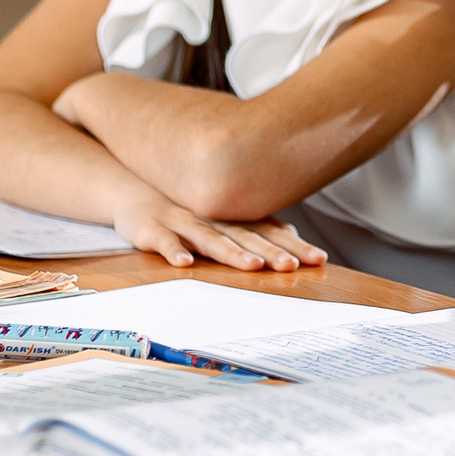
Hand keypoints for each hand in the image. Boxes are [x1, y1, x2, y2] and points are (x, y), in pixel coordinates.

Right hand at [108, 187, 323, 271]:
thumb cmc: (187, 211)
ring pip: (211, 239)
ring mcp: (184, 223)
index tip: (319, 259)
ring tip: (251, 266)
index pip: (270, 233)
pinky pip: (165, 241)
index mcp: (233, 219)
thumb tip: (292, 234)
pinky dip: (174, 251)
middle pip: (247, 237)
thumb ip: (255, 227)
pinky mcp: (154, 230)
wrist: (135, 190)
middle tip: (293, 266)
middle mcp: (214, 219)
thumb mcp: (223, 218)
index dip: (294, 246)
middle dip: (271, 252)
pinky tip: (185, 263)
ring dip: (231, 253)